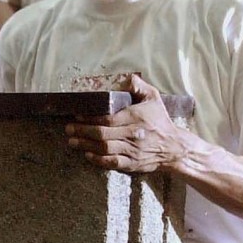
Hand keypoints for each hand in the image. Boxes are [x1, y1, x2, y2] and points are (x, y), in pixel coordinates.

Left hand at [65, 75, 184, 173]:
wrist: (173, 147)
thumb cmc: (160, 120)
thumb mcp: (153, 97)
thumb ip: (138, 86)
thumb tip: (125, 78)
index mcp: (136, 117)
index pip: (109, 118)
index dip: (90, 117)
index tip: (77, 114)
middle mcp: (133, 135)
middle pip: (102, 134)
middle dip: (82, 131)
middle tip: (68, 128)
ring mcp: (132, 151)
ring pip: (104, 149)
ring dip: (85, 145)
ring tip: (72, 141)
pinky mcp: (132, 164)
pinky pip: (111, 163)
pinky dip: (98, 160)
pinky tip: (87, 155)